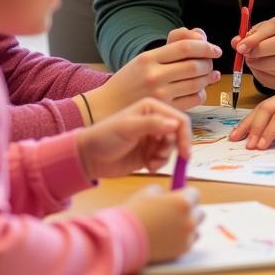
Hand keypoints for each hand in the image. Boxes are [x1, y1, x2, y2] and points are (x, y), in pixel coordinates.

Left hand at [76, 97, 190, 180]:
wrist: (89, 157)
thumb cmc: (105, 136)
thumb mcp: (128, 127)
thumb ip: (152, 124)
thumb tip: (176, 124)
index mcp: (152, 108)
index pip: (179, 119)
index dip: (185, 135)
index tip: (185, 152)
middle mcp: (155, 121)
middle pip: (178, 135)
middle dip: (172, 148)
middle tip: (161, 158)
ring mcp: (153, 138)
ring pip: (172, 149)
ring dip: (164, 158)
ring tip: (150, 162)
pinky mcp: (149, 153)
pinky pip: (163, 160)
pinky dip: (158, 164)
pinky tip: (147, 166)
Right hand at [85, 28, 221, 118]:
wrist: (108, 106)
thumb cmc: (130, 80)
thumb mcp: (145, 59)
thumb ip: (172, 46)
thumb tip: (201, 36)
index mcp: (148, 58)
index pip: (185, 47)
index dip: (205, 46)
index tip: (215, 49)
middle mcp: (154, 75)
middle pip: (194, 65)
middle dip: (208, 63)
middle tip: (210, 64)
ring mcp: (160, 94)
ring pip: (197, 83)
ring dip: (208, 78)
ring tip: (208, 76)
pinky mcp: (165, 110)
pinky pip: (194, 99)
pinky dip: (201, 93)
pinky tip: (199, 90)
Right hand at [123, 185, 203, 263]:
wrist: (125, 238)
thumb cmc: (135, 212)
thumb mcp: (150, 192)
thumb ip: (166, 192)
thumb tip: (171, 195)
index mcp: (183, 201)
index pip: (195, 194)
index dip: (186, 195)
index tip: (178, 198)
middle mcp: (189, 219)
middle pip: (199, 212)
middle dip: (189, 211)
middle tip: (174, 213)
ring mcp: (187, 236)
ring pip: (196, 228)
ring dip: (187, 226)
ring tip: (170, 226)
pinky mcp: (183, 251)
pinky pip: (190, 241)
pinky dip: (183, 239)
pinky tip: (169, 237)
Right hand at [229, 85, 274, 148]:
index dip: (270, 131)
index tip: (261, 146)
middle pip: (267, 109)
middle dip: (255, 128)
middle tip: (247, 145)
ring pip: (261, 107)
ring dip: (247, 123)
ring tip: (235, 137)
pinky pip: (262, 108)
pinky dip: (251, 120)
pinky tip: (241, 129)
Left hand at [235, 14, 274, 89]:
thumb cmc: (273, 39)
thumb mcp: (261, 33)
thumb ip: (248, 37)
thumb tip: (237, 42)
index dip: (256, 37)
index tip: (241, 47)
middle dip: (261, 51)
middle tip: (248, 56)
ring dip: (263, 65)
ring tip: (253, 63)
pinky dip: (268, 76)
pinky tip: (261, 70)